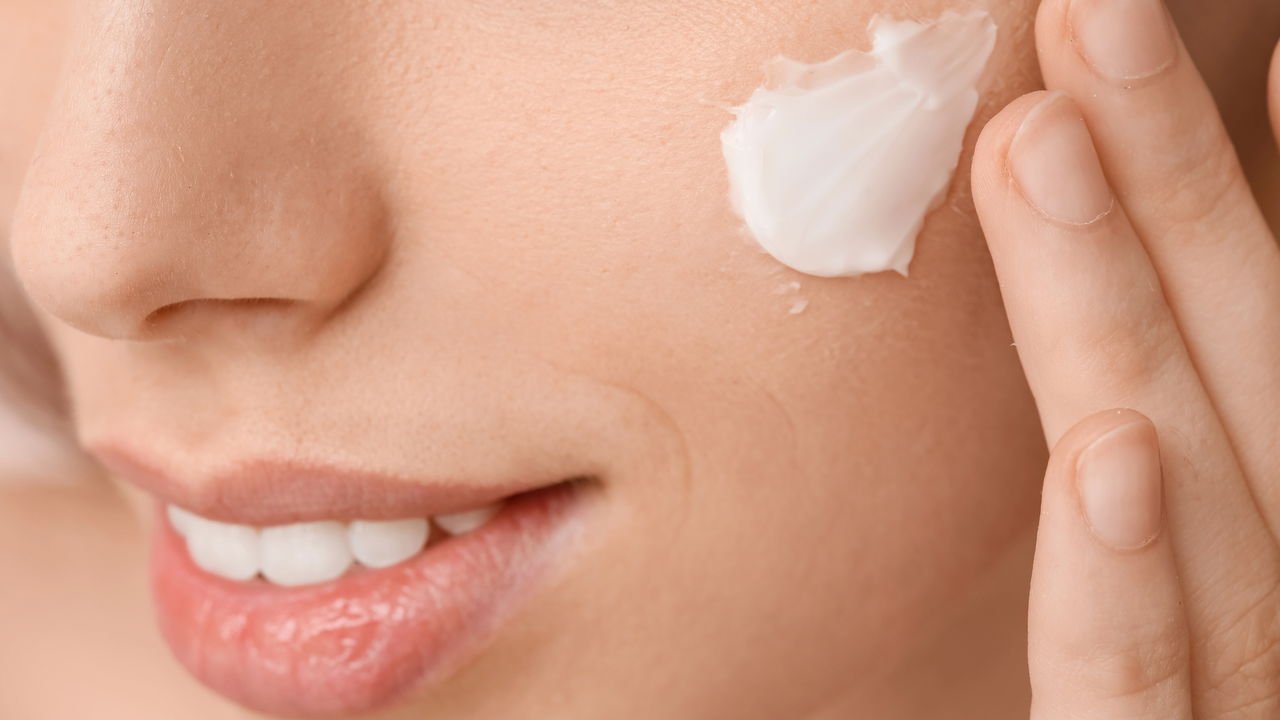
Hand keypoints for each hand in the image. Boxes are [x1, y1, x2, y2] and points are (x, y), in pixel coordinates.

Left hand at [971, 0, 1279, 716]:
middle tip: (1085, 23)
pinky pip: (1156, 705)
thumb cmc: (1198, 704)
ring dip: (1126, 316)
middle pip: (1235, 381)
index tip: (1144, 62)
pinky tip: (1113, 456)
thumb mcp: (1177, 623)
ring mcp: (1267, 705)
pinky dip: (1137, 589)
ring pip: (1205, 501)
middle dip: (1170, 196)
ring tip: (1048, 141)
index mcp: (1270, 558)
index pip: (1249, 362)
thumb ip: (1150, 542)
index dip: (1208, 202)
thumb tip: (1116, 383)